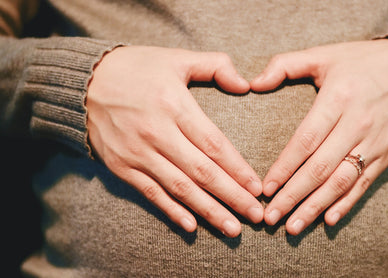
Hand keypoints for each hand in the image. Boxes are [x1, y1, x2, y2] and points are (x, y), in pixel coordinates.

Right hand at [87, 46, 262, 237]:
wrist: (83, 81)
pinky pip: (151, 193)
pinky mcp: (122, 166)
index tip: (258, 188)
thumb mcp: (177, 58)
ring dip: (209, 211)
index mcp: (174, 105)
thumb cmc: (137, 68)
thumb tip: (245, 84)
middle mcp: (157, 133)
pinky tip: (192, 226)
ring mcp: (137, 153)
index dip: (238, 169)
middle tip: (256, 216)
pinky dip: (172, 211)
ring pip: (180, 188)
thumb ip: (215, 65)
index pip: (214, 144)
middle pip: (202, 172)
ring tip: (233, 229)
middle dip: (232, 197)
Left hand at [251, 40, 387, 234]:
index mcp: (338, 99)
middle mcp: (357, 124)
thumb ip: (285, 65)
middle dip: (293, 196)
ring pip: (341, 182)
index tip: (265, 188)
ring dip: (315, 207)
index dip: (284, 167)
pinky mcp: (386, 154)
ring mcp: (374, 142)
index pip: (306, 140)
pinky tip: (328, 220)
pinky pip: (364, 184)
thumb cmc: (361, 62)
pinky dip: (346, 204)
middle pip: (320, 168)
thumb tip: (252, 83)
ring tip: (293, 227)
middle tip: (271, 217)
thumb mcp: (324, 54)